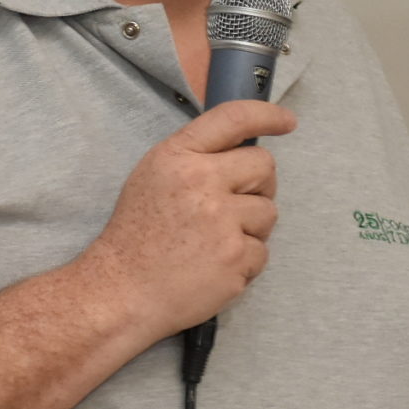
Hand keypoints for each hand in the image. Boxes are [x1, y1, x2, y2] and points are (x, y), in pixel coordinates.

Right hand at [77, 100, 295, 339]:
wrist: (121, 292)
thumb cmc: (137, 236)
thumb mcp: (154, 177)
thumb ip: (196, 158)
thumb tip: (242, 152)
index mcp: (178, 156)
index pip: (233, 118)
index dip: (267, 115)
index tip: (287, 121)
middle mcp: (201, 181)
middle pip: (264, 166)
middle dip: (259, 185)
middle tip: (235, 207)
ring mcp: (221, 220)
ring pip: (268, 212)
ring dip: (251, 228)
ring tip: (215, 243)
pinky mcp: (235, 257)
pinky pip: (262, 252)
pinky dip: (245, 262)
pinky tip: (214, 267)